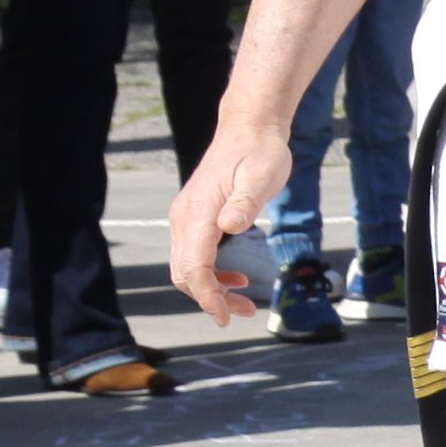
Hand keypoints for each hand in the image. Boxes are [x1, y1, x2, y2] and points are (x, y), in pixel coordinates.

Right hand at [164, 129, 294, 324]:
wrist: (249, 129)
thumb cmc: (259, 152)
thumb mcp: (261, 175)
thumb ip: (245, 202)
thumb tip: (230, 225)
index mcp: (198, 212)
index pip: (194, 266)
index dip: (208, 296)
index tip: (227, 316)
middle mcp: (184, 217)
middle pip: (185, 273)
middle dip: (210, 299)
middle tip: (243, 314)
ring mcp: (186, 217)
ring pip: (187, 266)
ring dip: (211, 290)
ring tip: (244, 304)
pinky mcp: (195, 217)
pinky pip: (194, 255)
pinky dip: (211, 274)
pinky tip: (236, 279)